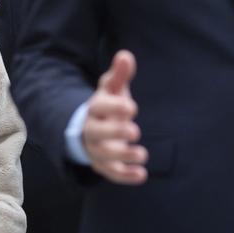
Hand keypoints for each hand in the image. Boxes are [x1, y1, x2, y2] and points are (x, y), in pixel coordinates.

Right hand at [82, 50, 147, 184]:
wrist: (91, 129)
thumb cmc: (108, 105)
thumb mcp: (112, 89)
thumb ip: (119, 74)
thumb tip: (125, 56)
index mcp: (95, 109)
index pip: (98, 107)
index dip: (113, 107)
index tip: (132, 107)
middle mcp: (92, 130)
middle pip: (97, 133)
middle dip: (115, 133)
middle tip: (135, 131)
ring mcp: (96, 149)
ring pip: (104, 155)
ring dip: (122, 156)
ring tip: (142, 155)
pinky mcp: (103, 165)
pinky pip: (111, 173)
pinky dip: (125, 176)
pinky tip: (141, 175)